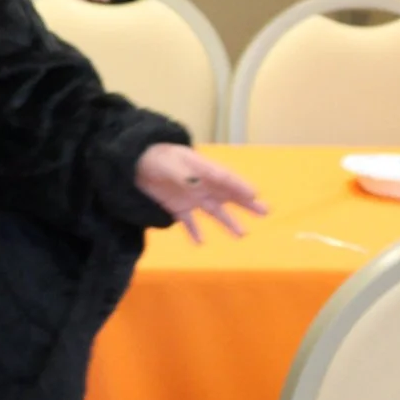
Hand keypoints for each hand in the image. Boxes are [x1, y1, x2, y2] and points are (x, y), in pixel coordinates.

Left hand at [134, 144, 267, 243]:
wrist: (134, 162)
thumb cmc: (155, 157)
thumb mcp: (169, 164)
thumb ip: (183, 175)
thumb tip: (197, 185)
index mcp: (202, 169)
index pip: (225, 179)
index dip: (240, 186)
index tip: (255, 195)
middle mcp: (201, 184)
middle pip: (227, 195)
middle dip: (246, 203)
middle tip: (265, 211)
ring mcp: (190, 196)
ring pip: (214, 211)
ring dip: (228, 222)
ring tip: (243, 234)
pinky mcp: (177, 206)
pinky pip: (188, 221)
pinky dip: (194, 231)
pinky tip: (200, 243)